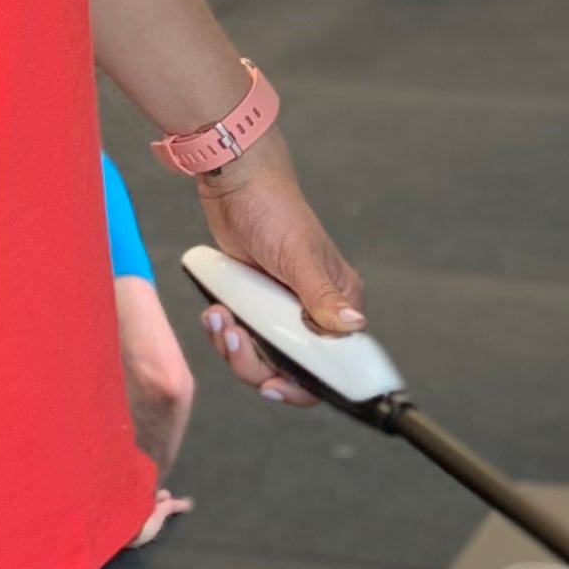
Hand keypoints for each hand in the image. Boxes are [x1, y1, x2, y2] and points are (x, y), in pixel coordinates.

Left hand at [193, 132, 364, 401]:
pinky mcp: (253, 305)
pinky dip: (223, 332)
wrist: (235, 183)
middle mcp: (313, 313)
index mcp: (337, 305)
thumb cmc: (274, 210)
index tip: (271, 384)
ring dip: (233, 346)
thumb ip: (322, 297)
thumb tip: (354, 326)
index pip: (330, 366)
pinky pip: (239, 338)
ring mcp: (280, 311)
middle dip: (254, 362)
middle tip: (232, 336)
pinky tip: (214, 311)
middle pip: (288, 369)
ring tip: (218, 317)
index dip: (301, 385)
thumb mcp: (298, 256)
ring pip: (259, 356)